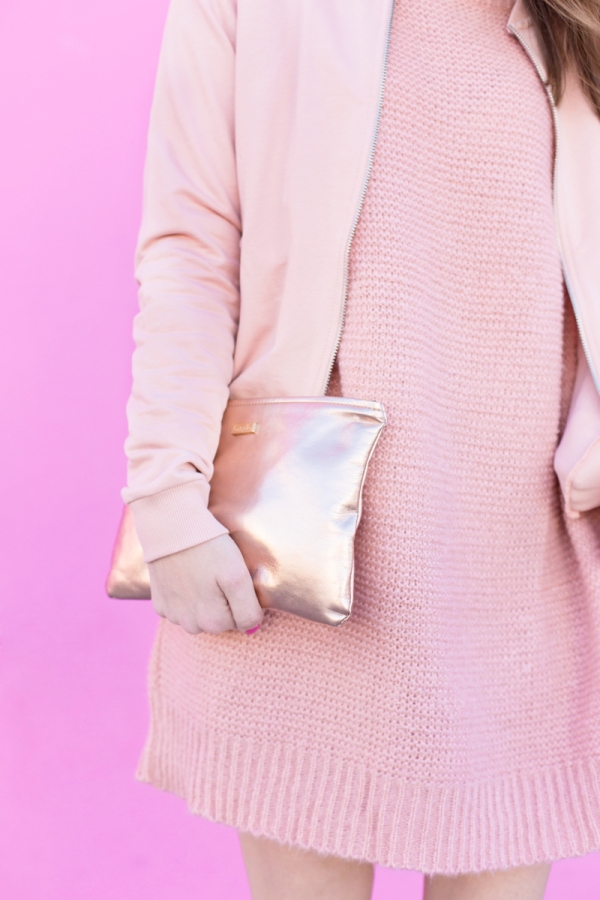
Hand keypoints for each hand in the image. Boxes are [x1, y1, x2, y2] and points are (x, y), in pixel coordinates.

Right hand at [148, 534, 262, 634]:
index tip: (234, 580)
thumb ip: (248, 609)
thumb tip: (250, 629)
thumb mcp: (238, 576)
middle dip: (224, 602)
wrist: (172, 527)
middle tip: (218, 574)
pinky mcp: (159, 603)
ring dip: (204, 601)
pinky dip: (185, 596)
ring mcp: (172, 616)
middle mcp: (190, 626)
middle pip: (220, 622)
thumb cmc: (209, 549)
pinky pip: (180, 608)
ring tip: (202, 574)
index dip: (244, 599)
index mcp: (212, 622)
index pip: (242, 622)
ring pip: (199, 617)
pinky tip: (185, 576)